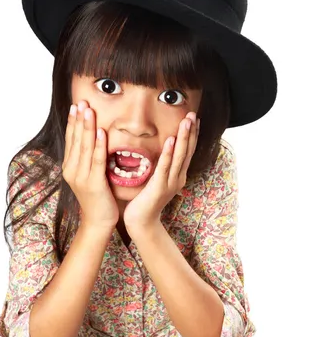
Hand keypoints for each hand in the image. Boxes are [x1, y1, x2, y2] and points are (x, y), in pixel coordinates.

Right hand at [63, 100, 118, 228]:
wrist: (98, 222)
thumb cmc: (97, 198)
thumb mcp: (89, 175)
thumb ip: (88, 159)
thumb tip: (93, 140)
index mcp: (69, 167)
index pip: (71, 140)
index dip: (73, 122)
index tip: (76, 106)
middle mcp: (72, 170)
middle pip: (76, 140)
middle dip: (79, 119)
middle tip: (82, 101)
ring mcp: (81, 177)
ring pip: (85, 147)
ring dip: (87, 127)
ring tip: (89, 111)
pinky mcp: (93, 183)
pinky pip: (97, 161)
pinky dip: (99, 146)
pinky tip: (101, 132)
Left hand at [123, 113, 199, 229]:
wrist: (141, 222)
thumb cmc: (145, 200)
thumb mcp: (157, 180)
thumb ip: (161, 167)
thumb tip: (161, 151)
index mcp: (178, 175)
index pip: (188, 151)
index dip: (192, 135)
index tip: (194, 119)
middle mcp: (178, 178)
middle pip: (188, 151)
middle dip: (191, 131)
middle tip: (194, 114)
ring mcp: (170, 182)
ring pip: (180, 156)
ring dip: (184, 137)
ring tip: (187, 121)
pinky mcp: (159, 187)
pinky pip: (165, 167)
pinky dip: (169, 153)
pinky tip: (171, 140)